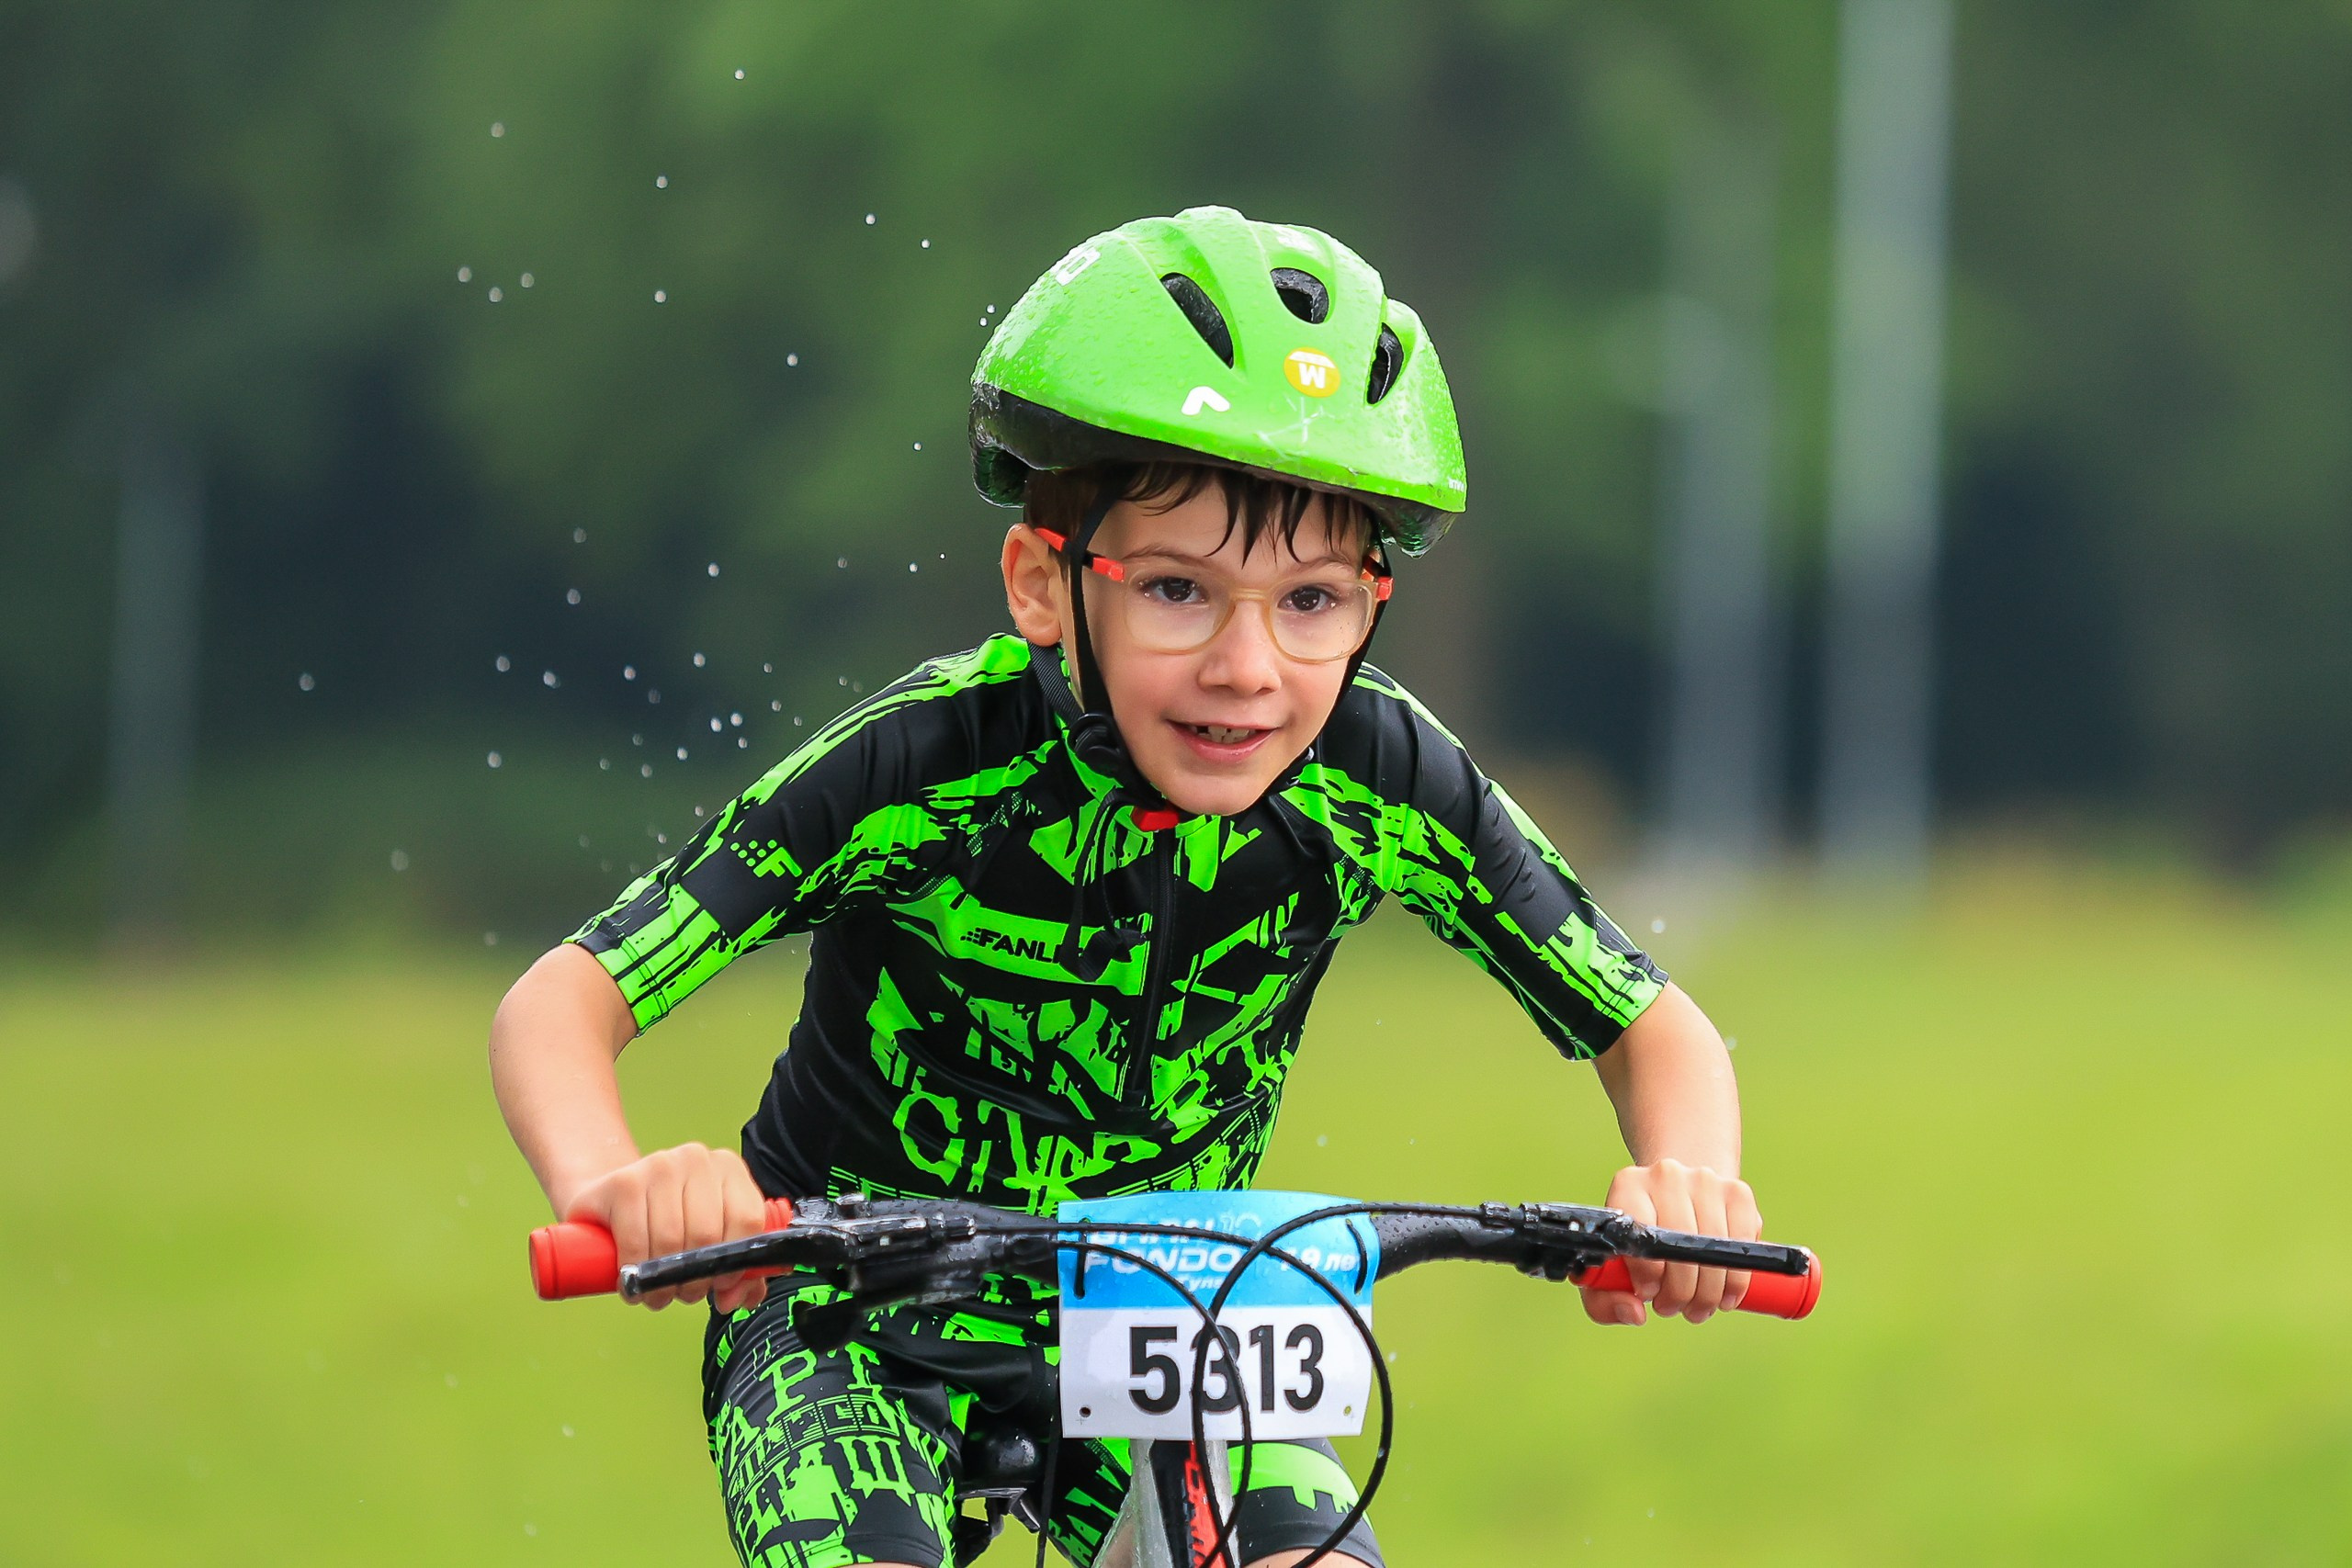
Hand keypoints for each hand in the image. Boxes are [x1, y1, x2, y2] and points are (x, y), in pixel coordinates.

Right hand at [560, 1142, 771, 1311]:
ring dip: (664, 1283)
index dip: (735, 1264)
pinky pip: (636, 1242)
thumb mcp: (707, 1238)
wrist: (608, 1201)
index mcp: (729, 1168)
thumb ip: (736, 1270)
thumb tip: (735, 1300)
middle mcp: (697, 1159)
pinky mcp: (623, 1183)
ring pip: (671, 1241)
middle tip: (683, 1293)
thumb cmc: (667, 1221)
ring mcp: (659, 1165)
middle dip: (695, 1280)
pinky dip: (635, 1274)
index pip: (748, 1220)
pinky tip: (633, 1284)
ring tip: (658, 1293)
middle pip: (708, 1234)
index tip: (720, 1285)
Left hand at [1578, 1158, 1759, 1326]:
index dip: (1647, 1274)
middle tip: (1675, 1309)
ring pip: (1714, 1248)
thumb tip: (1635, 1312)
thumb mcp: (1612, 1262)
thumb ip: (1605, 1297)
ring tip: (1699, 1308)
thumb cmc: (1640, 1237)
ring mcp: (1705, 1180)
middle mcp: (1666, 1175)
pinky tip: (1726, 1295)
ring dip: (1710, 1292)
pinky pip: (1743, 1244)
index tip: (1650, 1294)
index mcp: (1628, 1185)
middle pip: (1681, 1244)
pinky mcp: (1738, 1191)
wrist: (1679, 1192)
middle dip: (1681, 1291)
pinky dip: (1737, 1279)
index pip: (1640, 1235)